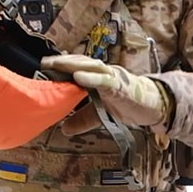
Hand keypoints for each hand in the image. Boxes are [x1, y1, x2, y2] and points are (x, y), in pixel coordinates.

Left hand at [39, 54, 171, 134]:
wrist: (153, 105)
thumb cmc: (127, 104)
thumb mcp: (99, 114)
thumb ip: (82, 119)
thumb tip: (64, 129)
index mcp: (95, 77)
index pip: (74, 68)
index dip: (58, 67)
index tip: (40, 68)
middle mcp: (102, 72)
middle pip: (79, 63)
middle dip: (60, 62)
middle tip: (42, 63)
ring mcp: (112, 76)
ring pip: (89, 66)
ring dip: (72, 64)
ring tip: (54, 64)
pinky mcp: (121, 85)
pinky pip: (104, 79)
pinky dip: (91, 78)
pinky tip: (78, 78)